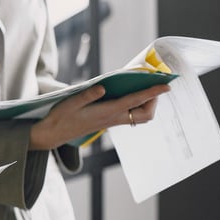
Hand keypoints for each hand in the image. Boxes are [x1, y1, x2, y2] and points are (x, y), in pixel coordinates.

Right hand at [29, 83, 170, 150]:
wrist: (53, 134)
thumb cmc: (60, 117)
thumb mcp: (70, 103)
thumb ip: (87, 95)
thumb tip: (103, 87)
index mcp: (106, 112)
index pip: (135, 101)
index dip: (152, 93)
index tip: (166, 86)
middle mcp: (112, 119)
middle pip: (145, 114)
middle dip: (154, 101)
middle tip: (154, 87)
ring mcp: (111, 122)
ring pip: (140, 117)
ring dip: (147, 105)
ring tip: (144, 90)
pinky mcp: (108, 122)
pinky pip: (130, 116)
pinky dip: (136, 106)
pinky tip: (130, 96)